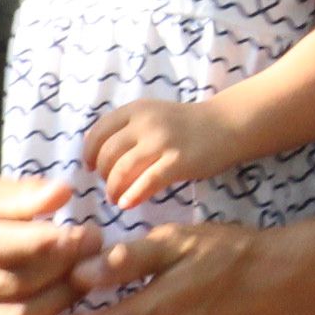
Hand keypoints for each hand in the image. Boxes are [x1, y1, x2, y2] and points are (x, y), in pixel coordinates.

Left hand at [83, 96, 244, 208]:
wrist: (225, 125)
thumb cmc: (186, 124)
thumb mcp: (153, 114)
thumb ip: (126, 127)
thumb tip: (92, 148)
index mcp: (136, 110)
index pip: (98, 131)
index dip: (89, 152)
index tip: (90, 166)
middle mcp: (145, 123)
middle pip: (107, 154)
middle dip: (102, 174)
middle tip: (108, 185)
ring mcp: (162, 142)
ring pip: (122, 169)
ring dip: (113, 188)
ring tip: (115, 198)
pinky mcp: (177, 162)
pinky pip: (146, 182)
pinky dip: (132, 195)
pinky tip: (127, 204)